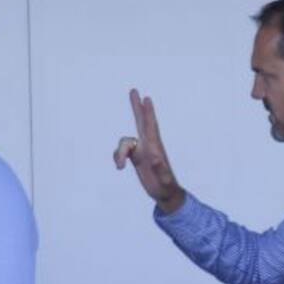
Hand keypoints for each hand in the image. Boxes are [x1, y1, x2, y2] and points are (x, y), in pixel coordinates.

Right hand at [114, 88, 185, 213]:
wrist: (165, 193)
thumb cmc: (166, 187)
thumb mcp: (164, 180)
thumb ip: (161, 169)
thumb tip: (155, 157)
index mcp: (155, 147)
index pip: (150, 126)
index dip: (148, 113)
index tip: (147, 98)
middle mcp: (148, 145)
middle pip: (141, 122)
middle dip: (136, 106)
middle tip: (133, 90)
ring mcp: (142, 150)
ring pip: (125, 141)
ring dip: (118, 153)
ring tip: (119, 166)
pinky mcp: (136, 157)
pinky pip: (121, 151)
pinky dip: (117, 157)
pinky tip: (119, 167)